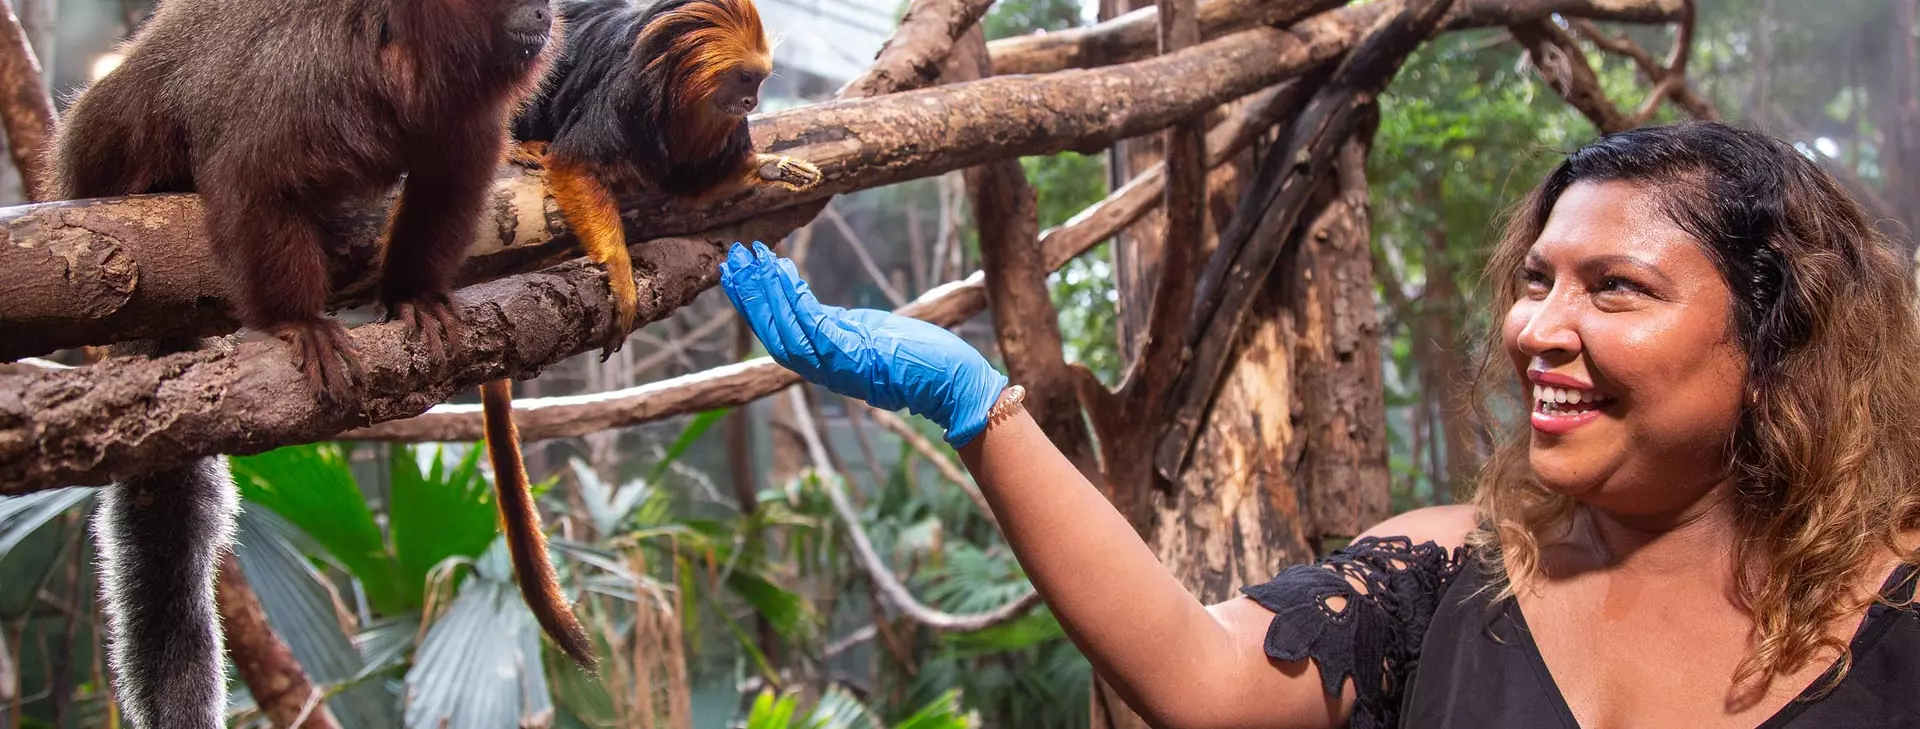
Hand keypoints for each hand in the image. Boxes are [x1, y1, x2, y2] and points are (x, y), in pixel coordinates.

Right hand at [719, 241, 1007, 446]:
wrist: (953, 384)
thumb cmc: (918, 360)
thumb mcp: (868, 338)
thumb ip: (838, 327)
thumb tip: (812, 311)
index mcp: (826, 364)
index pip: (778, 335)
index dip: (755, 307)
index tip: (740, 275)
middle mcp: (825, 369)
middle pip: (773, 333)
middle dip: (751, 296)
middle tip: (733, 260)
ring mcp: (837, 364)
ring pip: (786, 329)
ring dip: (766, 293)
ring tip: (751, 260)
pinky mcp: (854, 355)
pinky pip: (813, 324)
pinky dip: (794, 298)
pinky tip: (784, 270)